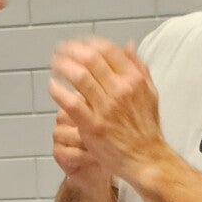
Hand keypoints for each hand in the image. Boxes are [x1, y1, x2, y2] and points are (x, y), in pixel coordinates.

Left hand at [48, 39, 166, 186]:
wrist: (145, 158)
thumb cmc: (146, 128)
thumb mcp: (149, 92)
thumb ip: (139, 67)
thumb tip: (128, 44)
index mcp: (134, 80)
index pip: (108, 50)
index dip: (88, 43)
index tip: (77, 44)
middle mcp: (120, 91)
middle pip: (91, 59)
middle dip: (71, 51)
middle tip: (60, 50)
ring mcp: (106, 109)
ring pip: (80, 77)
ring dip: (62, 66)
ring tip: (54, 63)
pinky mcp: (93, 126)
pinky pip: (71, 104)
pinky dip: (59, 92)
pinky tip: (52, 86)